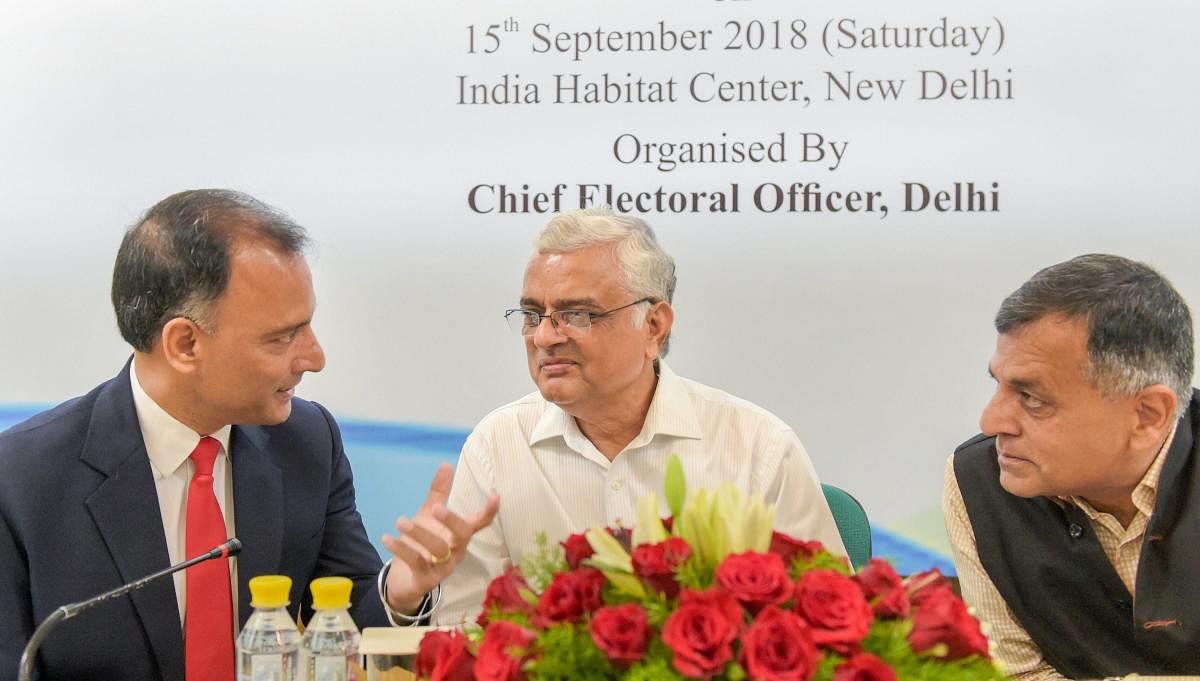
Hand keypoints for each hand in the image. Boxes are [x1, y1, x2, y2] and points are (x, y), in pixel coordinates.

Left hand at [381, 462, 499, 613]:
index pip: (479, 523)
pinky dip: (401, 549)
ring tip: (400, 521)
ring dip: (419, 534)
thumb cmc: (422, 545)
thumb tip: (446, 464)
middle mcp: (456, 551)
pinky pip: (416, 562)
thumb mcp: (428, 517)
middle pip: (463, 535)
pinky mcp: (425, 579)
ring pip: (438, 549)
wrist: (405, 580)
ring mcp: (442, 567)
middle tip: (436, 508)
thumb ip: (439, 494)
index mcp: (460, 535)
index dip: (488, 511)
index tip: (495, 495)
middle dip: (451, 520)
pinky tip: (387, 538)